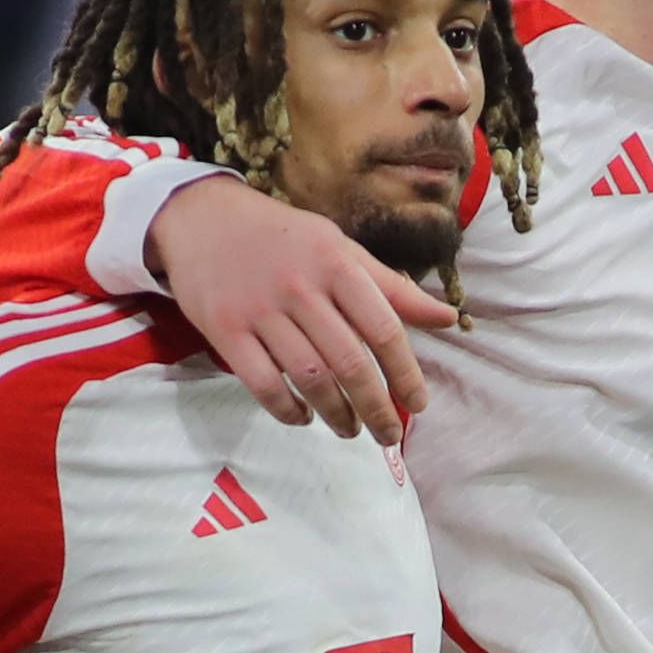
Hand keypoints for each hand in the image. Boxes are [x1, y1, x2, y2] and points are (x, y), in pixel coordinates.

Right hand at [152, 174, 463, 439]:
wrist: (202, 217)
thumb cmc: (285, 238)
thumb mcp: (341, 249)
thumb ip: (392, 289)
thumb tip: (450, 318)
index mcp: (337, 266)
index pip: (384, 330)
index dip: (406, 375)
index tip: (417, 405)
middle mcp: (301, 288)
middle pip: (350, 364)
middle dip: (376, 408)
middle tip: (388, 435)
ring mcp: (260, 310)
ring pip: (310, 378)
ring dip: (336, 415)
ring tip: (350, 429)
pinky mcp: (224, 329)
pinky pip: (262, 383)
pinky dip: (287, 410)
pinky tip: (303, 418)